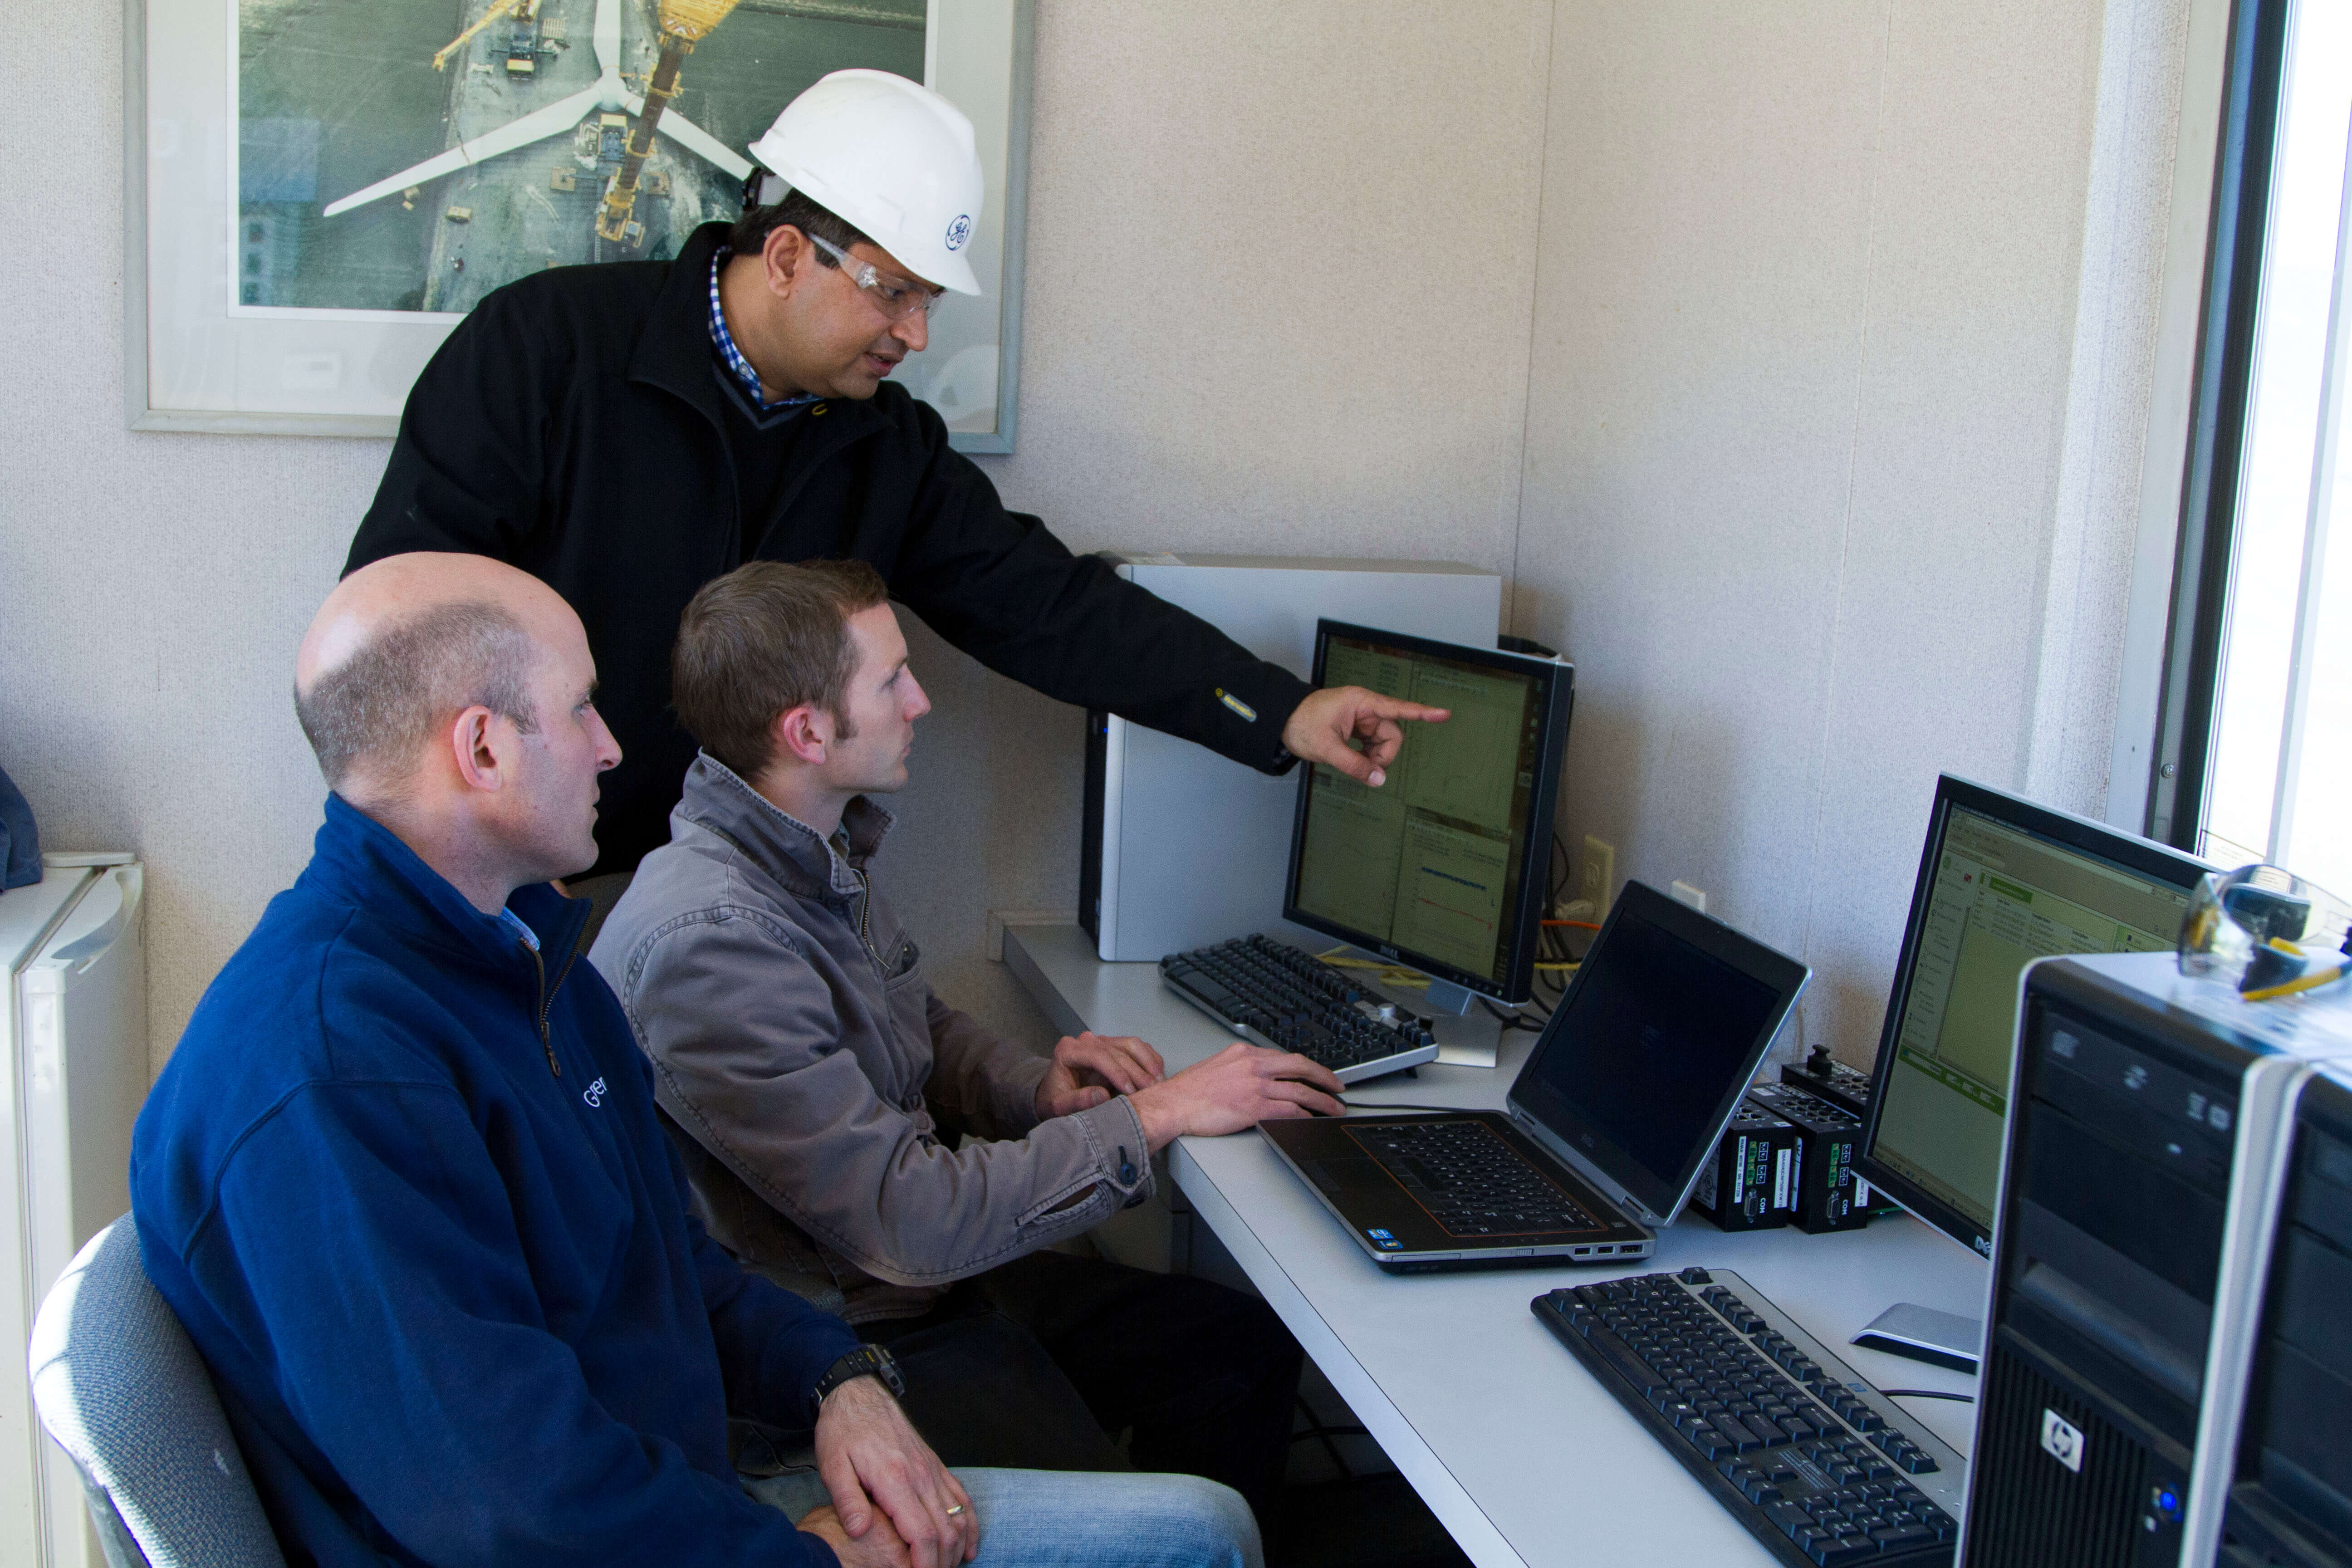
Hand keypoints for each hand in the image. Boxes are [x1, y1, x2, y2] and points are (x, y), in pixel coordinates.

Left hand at [813, 1376, 978, 1567]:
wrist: (858, 1395)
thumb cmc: (842, 1432)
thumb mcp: (832, 1465)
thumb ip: (846, 1500)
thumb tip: (860, 1531)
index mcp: (895, 1479)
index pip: (922, 1533)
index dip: (924, 1565)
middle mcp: (920, 1476)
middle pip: (946, 1530)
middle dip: (942, 1563)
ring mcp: (931, 1470)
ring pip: (959, 1516)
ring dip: (958, 1548)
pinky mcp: (935, 1465)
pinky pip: (961, 1497)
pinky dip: (970, 1524)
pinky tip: (968, 1545)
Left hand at [1036, 1030, 1166, 1118]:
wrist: (1057, 1096)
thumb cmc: (1056, 1101)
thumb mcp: (1058, 1107)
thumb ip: (1076, 1101)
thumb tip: (1101, 1095)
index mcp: (1068, 1050)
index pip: (1098, 1055)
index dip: (1117, 1072)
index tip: (1130, 1091)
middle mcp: (1086, 1042)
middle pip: (1118, 1050)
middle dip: (1137, 1071)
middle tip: (1150, 1091)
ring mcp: (1103, 1042)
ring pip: (1132, 1044)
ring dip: (1148, 1063)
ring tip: (1158, 1084)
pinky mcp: (1116, 1047)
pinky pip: (1138, 1048)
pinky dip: (1151, 1060)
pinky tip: (1158, 1077)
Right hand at [1129, 1042, 1344, 1149]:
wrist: (1172, 1104)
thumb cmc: (1187, 1091)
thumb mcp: (1217, 1066)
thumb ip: (1240, 1069)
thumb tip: (1259, 1078)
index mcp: (1244, 1053)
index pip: (1284, 1057)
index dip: (1307, 1066)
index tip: (1317, 1074)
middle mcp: (1253, 1065)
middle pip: (1300, 1067)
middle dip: (1325, 1077)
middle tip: (1339, 1087)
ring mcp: (1255, 1086)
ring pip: (1300, 1091)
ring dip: (1322, 1101)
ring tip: (1334, 1109)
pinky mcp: (1253, 1107)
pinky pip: (1289, 1111)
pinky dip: (1305, 1116)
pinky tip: (1313, 1121)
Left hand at [1281, 685, 1448, 786]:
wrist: (1282, 721)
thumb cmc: (1301, 724)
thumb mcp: (1327, 748)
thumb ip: (1354, 765)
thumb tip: (1379, 780)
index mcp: (1361, 703)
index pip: (1398, 708)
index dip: (1422, 713)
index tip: (1444, 714)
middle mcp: (1366, 709)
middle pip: (1392, 735)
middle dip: (1383, 755)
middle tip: (1365, 768)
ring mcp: (1363, 720)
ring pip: (1384, 743)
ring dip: (1374, 758)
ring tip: (1353, 762)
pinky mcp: (1358, 729)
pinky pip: (1373, 745)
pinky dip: (1368, 757)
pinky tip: (1355, 760)